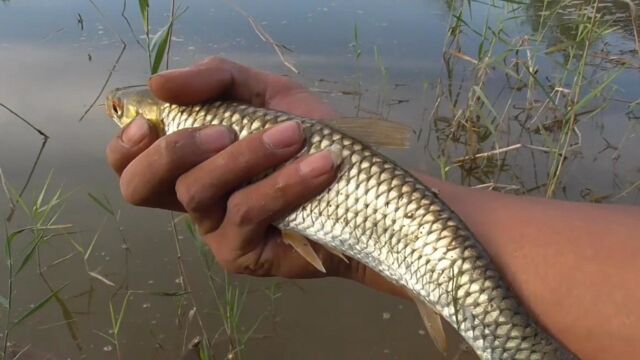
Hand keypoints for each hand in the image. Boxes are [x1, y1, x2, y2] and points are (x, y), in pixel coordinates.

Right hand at [106, 57, 406, 296]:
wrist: (360, 181)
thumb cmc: (306, 136)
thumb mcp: (263, 93)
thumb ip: (215, 80)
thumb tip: (158, 84)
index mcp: (188, 162)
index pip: (128, 162)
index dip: (125, 145)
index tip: (149, 122)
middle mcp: (192, 199)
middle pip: (140, 186)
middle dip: (173, 151)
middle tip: (224, 130)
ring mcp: (214, 230)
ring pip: (199, 192)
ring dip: (247, 156)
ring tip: (295, 135)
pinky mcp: (242, 254)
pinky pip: (247, 213)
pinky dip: (283, 183)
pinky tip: (319, 166)